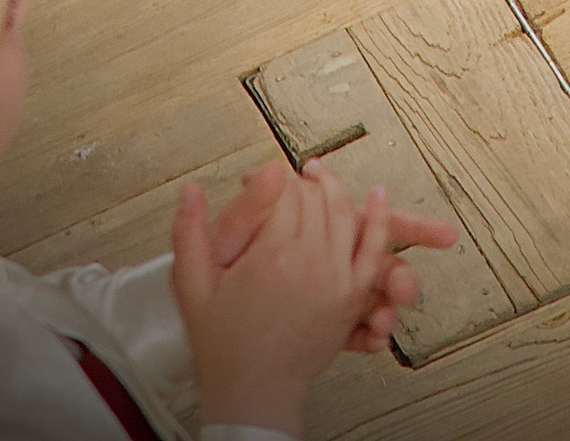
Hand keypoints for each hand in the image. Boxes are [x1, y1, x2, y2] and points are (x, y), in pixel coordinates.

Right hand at [173, 162, 409, 436]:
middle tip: (287, 180)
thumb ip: (189, 234)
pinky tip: (379, 196)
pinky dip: (380, 219)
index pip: (284, 193)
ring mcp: (336, 280)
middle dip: (300, 183)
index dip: (273, 180)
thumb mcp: (194, 288)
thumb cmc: (225, 346)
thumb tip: (188, 191)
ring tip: (320, 176)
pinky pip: (374, 248)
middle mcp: (309, 264)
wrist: (254, 393)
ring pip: (344, 214)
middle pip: (315, 199)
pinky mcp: (352, 298)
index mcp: (271, 257)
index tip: (263, 178)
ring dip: (334, 188)